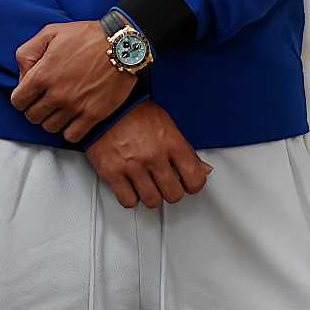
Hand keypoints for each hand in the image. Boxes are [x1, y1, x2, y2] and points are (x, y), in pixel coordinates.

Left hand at [10, 21, 136, 143]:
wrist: (124, 44)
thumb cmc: (88, 35)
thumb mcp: (51, 32)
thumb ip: (27, 52)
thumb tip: (22, 75)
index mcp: (42, 75)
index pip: (18, 102)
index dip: (23, 98)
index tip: (33, 93)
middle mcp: (56, 94)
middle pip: (33, 117)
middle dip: (37, 108)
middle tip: (48, 99)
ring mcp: (75, 106)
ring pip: (50, 128)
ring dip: (53, 119)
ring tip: (62, 107)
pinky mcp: (94, 114)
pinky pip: (71, 136)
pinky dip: (70, 130)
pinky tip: (75, 117)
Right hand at [84, 101, 212, 207]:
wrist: (106, 108)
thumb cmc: (136, 113)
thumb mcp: (168, 125)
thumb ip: (186, 150)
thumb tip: (203, 169)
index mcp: (171, 142)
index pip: (194, 177)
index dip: (194, 185)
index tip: (190, 184)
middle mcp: (153, 155)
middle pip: (173, 194)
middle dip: (172, 192)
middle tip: (168, 185)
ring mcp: (132, 166)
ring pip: (152, 201)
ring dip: (152, 196)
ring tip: (150, 186)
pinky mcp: (112, 173)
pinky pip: (128, 201)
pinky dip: (131, 198)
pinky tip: (132, 188)